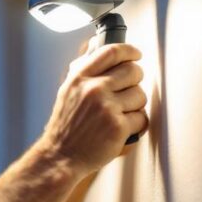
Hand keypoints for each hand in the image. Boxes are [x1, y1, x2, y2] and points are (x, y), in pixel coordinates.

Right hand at [38, 37, 148, 173]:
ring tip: (121, 114)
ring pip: (140, 95)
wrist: (60, 156)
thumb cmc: (65, 126)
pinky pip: (141, 118)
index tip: (135, 54)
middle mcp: (93, 89)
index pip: (112, 52)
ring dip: (135, 105)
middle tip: (129, 90)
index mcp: (80, 78)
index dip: (129, 51)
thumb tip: (96, 45)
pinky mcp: (118, 127)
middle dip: (135, 81)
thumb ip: (84, 70)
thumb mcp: (67, 91)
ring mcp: (107, 108)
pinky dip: (136, 124)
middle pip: (133, 71)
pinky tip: (123, 128)